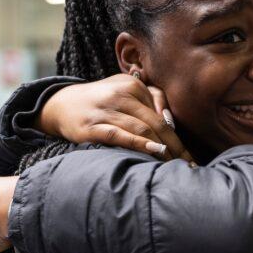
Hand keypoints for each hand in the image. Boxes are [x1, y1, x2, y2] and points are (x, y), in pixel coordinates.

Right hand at [38, 75, 194, 162]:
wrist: (61, 104)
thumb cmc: (101, 100)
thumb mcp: (125, 89)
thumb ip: (152, 98)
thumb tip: (171, 120)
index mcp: (132, 85)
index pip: (163, 114)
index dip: (178, 137)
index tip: (189, 157)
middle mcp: (120, 95)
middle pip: (156, 123)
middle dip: (176, 147)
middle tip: (190, 167)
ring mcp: (106, 111)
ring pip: (142, 129)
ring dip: (163, 149)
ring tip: (176, 166)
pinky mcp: (92, 126)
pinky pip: (120, 135)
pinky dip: (139, 144)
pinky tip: (155, 152)